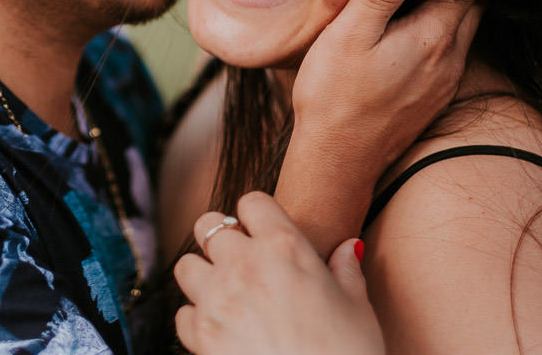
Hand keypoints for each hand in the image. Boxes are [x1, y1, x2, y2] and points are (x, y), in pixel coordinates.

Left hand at [174, 192, 383, 354]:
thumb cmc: (349, 354)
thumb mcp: (358, 308)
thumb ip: (347, 271)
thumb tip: (349, 247)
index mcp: (285, 247)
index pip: (252, 202)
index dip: (257, 215)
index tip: (262, 230)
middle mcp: (245, 264)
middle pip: (207, 225)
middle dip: (220, 238)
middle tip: (238, 258)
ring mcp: (217, 298)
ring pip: (186, 265)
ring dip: (203, 275)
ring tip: (224, 293)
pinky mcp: (200, 334)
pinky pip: (183, 313)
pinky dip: (197, 318)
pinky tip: (221, 329)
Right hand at [277, 0, 485, 250]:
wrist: (338, 161)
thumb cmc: (335, 97)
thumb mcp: (350, 36)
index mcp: (433, 36)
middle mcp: (450, 58)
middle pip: (476, 2)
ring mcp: (444, 80)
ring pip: (466, 27)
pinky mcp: (433, 96)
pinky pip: (453, 49)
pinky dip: (449, 25)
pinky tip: (427, 21)